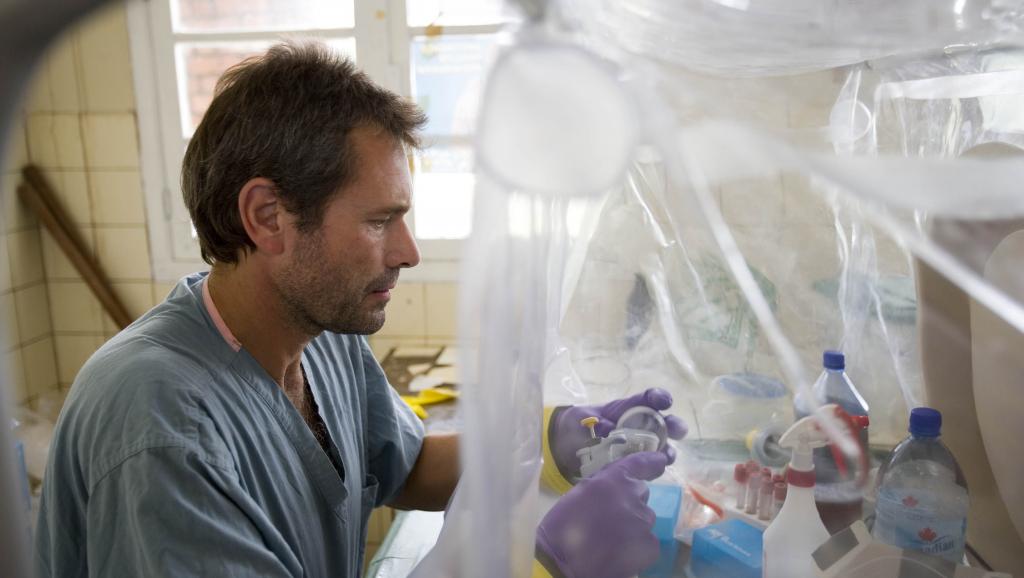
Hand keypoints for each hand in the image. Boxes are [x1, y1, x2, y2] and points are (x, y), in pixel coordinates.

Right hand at [536, 451, 667, 577]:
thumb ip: (602, 487)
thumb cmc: (562, 528)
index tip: (663, 459)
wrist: (562, 563)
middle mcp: (633, 497)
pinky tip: (619, 554)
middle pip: (641, 495)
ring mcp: (643, 522)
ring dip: (632, 526)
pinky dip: (637, 548)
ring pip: (643, 521)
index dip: (653, 461)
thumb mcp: (580, 495)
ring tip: (611, 541)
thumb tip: (616, 488)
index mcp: (613, 481)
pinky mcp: (650, 546)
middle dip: (630, 504)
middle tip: (610, 520)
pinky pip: (648, 542)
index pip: (640, 464)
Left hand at [550, 388, 686, 477]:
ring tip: (665, 457)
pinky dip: (652, 469)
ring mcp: (641, 447)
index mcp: (630, 408)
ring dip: (667, 452)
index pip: (650, 399)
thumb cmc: (578, 424)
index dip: (660, 397)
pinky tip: (649, 472)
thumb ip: (594, 421)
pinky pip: (650, 468)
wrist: (566, 447)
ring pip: (663, 448)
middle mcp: (641, 426)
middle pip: (666, 424)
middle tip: (676, 430)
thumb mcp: (581, 418)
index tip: (664, 401)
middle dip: (675, 426)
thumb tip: (608, 429)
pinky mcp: (635, 465)